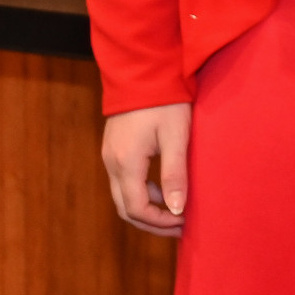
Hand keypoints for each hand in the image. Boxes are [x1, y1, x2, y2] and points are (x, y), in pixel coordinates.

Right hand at [101, 102, 191, 236]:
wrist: (143, 69)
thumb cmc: (164, 100)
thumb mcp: (176, 136)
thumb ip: (175, 174)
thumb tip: (176, 210)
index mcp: (126, 162)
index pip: (137, 209)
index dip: (160, 222)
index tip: (184, 222)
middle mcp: (112, 162)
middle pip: (126, 208)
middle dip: (152, 222)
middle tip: (180, 225)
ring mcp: (110, 155)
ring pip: (123, 196)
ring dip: (147, 208)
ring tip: (176, 210)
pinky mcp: (113, 148)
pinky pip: (123, 180)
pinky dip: (141, 191)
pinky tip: (163, 187)